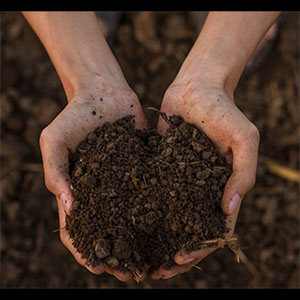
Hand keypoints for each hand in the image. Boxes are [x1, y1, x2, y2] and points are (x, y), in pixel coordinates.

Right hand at [40, 85, 146, 280]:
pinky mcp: (144, 167)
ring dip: (141, 239)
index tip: (99, 267)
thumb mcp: (54, 141)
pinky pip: (151, 191)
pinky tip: (172, 224)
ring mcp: (124, 180)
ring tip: (155, 259)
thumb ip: (56, 173)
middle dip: (118, 252)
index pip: (78, 228)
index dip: (86, 250)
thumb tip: (70, 207)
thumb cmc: (74, 114)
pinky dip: (159, 209)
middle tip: (132, 273)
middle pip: (109, 229)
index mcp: (79, 188)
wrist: (104, 91)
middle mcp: (103, 189)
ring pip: (133, 216)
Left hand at [152, 80, 258, 278]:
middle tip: (155, 271)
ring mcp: (180, 178)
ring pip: (169, 215)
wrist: (195, 87)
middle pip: (189, 227)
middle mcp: (200, 187)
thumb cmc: (223, 110)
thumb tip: (229, 210)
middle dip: (175, 251)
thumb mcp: (244, 138)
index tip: (180, 261)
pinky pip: (153, 191)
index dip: (200, 248)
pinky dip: (144, 209)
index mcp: (222, 187)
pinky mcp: (161, 167)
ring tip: (139, 255)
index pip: (214, 227)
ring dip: (157, 237)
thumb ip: (243, 173)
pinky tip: (128, 222)